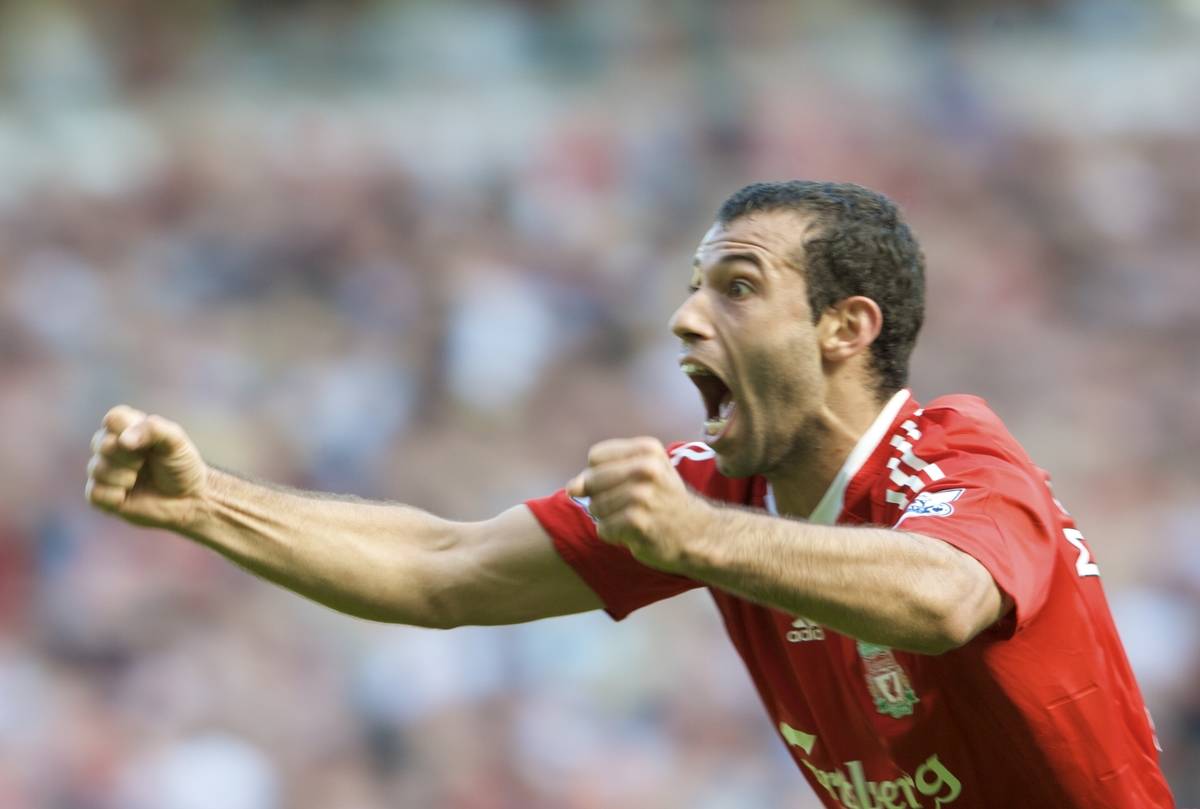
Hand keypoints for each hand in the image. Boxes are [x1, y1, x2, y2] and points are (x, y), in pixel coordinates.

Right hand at [85, 405, 208, 531]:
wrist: (188, 500)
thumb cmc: (182, 466)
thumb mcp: (176, 441)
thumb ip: (153, 429)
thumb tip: (122, 440)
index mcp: (128, 427)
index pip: (114, 419)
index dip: (129, 431)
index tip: (148, 445)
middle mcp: (111, 446)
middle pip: (101, 443)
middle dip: (129, 457)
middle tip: (145, 463)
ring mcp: (104, 470)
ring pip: (96, 468)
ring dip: (124, 477)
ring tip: (139, 479)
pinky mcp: (101, 495)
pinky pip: (94, 493)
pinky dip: (114, 496)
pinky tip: (127, 496)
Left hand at [566, 437, 710, 571]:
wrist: (699, 533)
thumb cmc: (664, 501)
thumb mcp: (644, 473)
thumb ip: (603, 473)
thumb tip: (571, 488)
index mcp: (647, 449)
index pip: (595, 457)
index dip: (600, 474)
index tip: (621, 485)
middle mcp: (646, 469)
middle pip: (591, 481)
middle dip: (601, 497)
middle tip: (628, 505)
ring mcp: (642, 496)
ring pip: (594, 507)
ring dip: (608, 518)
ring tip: (633, 518)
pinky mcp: (637, 522)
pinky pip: (603, 528)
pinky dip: (613, 534)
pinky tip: (633, 532)